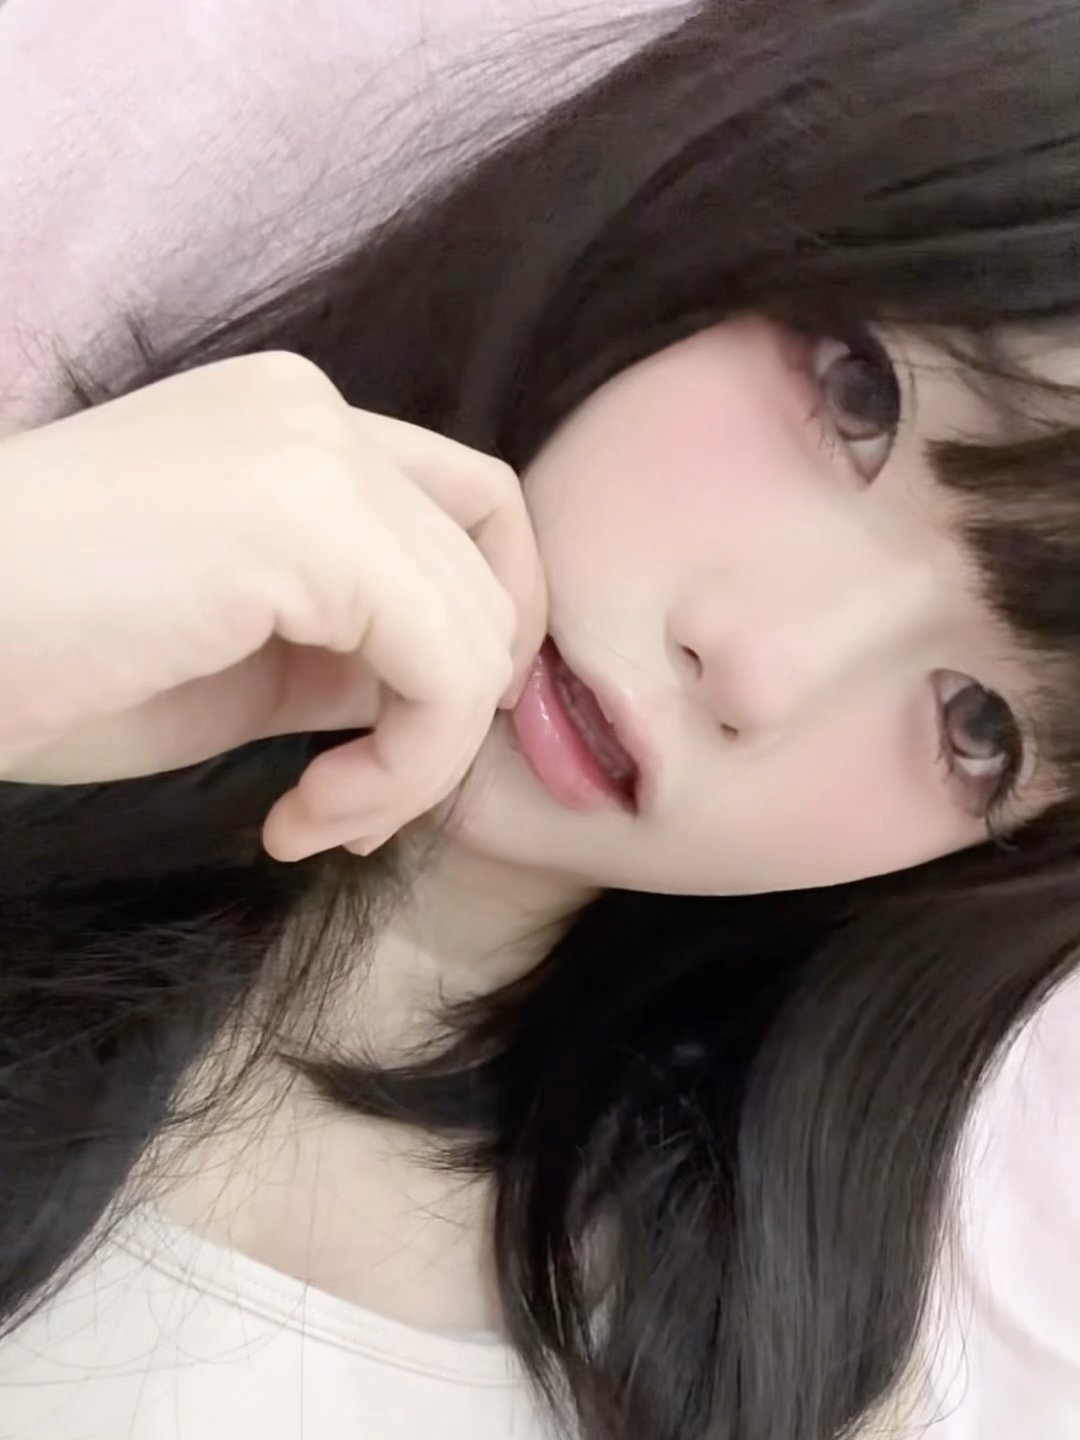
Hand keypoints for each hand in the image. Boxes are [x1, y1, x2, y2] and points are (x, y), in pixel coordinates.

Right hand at [0, 353, 545, 860]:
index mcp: (290, 427)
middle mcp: (313, 414)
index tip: (410, 728)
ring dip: (419, 761)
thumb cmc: (33, 659)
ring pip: (479, 628)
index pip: (469, 507)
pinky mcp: (301, 522)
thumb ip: (345, 646)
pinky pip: (445, 670)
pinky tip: (304, 816)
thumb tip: (451, 685)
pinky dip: (405, 770)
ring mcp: (310, 453)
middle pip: (488, 569)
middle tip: (354, 804)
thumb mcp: (231, 655)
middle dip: (450, 713)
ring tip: (319, 818)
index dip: (478, 626)